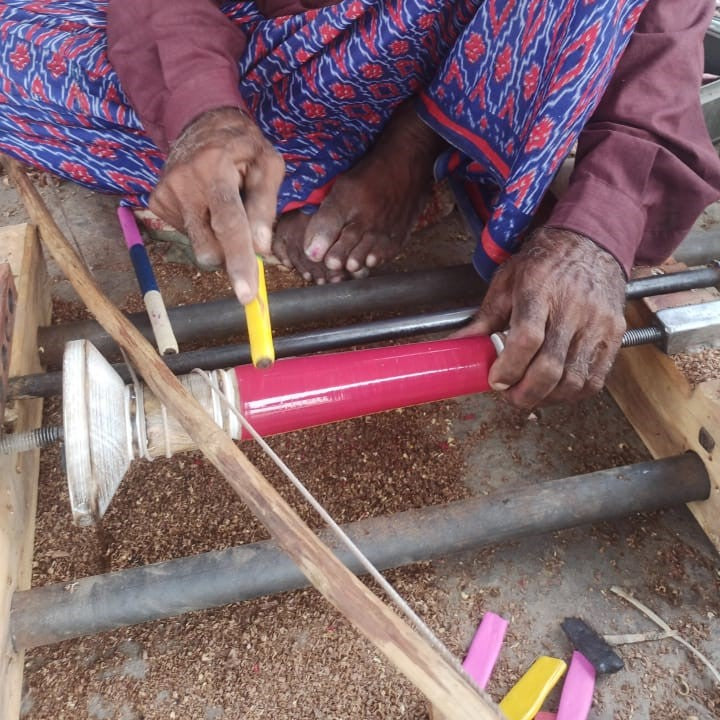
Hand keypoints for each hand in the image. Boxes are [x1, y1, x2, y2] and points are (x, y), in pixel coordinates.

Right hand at [149, 107, 284, 303]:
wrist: (201, 122)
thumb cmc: (243, 147)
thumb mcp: (268, 166)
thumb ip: (265, 208)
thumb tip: (261, 250)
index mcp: (215, 170)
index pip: (229, 224)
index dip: (239, 261)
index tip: (246, 295)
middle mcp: (184, 184)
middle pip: (210, 247)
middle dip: (231, 254)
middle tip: (245, 232)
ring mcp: (165, 194)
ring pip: (199, 246)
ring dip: (217, 239)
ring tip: (222, 207)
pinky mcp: (156, 203)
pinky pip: (187, 235)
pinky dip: (202, 228)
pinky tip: (205, 204)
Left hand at [455, 228, 626, 408]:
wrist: (590, 244)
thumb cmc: (544, 264)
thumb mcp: (507, 283)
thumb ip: (483, 320)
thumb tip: (457, 346)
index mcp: (540, 289)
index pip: (527, 339)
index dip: (509, 367)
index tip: (495, 380)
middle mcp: (573, 307)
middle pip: (550, 367)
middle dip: (525, 392)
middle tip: (509, 395)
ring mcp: (598, 323)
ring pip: (573, 380)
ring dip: (547, 397)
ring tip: (529, 393)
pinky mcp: (615, 335)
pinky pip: (595, 379)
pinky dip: (572, 393)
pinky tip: (555, 389)